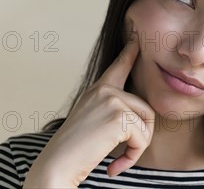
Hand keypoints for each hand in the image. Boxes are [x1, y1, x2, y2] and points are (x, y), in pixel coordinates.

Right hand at [23, 25, 154, 187]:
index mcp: (96, 90)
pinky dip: (133, 156)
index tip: (137, 37)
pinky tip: (114, 166)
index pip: (118, 66)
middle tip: (123, 157)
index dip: (130, 52)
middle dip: (141, 137)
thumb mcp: (93, 123)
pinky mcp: (118, 115)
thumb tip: (138, 115)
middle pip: (146, 109)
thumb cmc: (73, 153)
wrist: (56, 167)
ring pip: (147, 124)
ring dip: (137, 148)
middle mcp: (104, 89)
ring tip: (118, 161)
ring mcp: (111, 99)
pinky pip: (142, 138)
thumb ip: (112, 111)